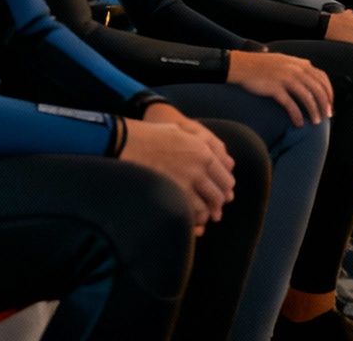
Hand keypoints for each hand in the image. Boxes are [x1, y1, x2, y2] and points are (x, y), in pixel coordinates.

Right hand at [118, 116, 235, 231]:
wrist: (126, 143)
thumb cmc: (152, 135)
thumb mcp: (183, 132)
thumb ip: (204, 144)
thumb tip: (223, 159)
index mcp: (204, 151)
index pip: (225, 177)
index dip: (225, 189)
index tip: (224, 195)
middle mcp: (199, 167)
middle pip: (218, 193)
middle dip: (218, 204)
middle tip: (217, 211)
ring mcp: (185, 182)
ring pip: (206, 205)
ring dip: (207, 214)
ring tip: (206, 218)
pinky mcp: (170, 193)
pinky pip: (189, 212)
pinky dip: (193, 218)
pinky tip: (191, 220)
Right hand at [227, 50, 333, 124]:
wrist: (242, 65)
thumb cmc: (262, 65)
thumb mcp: (285, 60)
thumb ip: (299, 67)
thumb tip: (311, 76)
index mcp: (301, 64)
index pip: (322, 78)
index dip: (329, 92)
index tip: (330, 103)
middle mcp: (296, 70)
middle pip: (317, 89)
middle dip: (325, 104)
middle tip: (327, 116)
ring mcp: (286, 79)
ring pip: (307, 98)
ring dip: (314, 111)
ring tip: (316, 122)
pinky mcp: (275, 88)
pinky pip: (290, 104)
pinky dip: (297, 115)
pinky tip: (299, 123)